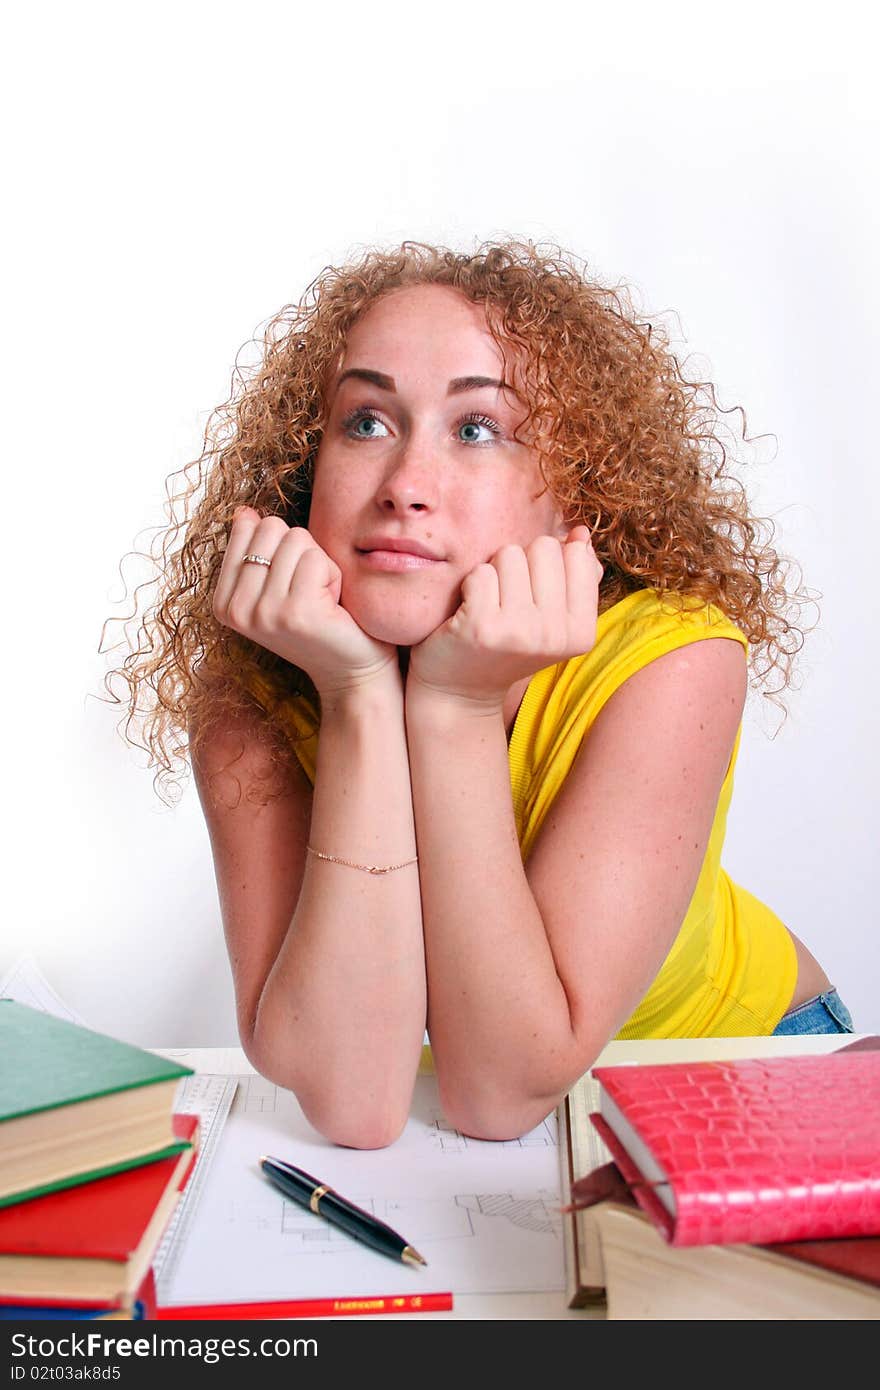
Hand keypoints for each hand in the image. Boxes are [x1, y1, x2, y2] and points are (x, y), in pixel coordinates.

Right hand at [212, 508, 397, 695]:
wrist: (351, 670)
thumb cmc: (319, 621)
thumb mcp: (277, 585)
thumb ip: (257, 550)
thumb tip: (244, 513)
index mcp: (223, 601)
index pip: (248, 528)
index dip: (280, 547)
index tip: (288, 585)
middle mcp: (236, 609)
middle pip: (272, 528)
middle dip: (300, 552)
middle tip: (309, 592)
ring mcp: (263, 612)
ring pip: (296, 539)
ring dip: (319, 564)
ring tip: (320, 599)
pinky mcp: (295, 613)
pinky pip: (316, 559)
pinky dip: (333, 576)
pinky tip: (332, 607)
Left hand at [407, 527, 602, 710]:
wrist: (460, 691)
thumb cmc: (506, 645)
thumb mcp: (550, 619)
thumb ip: (574, 577)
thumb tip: (580, 533)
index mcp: (582, 631)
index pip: (575, 555)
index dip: (547, 563)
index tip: (532, 594)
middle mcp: (557, 635)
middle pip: (544, 548)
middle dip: (521, 563)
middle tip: (507, 599)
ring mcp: (521, 632)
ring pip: (510, 554)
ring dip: (494, 572)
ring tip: (489, 604)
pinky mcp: (483, 628)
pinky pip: (481, 572)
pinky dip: (471, 585)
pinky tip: (469, 611)